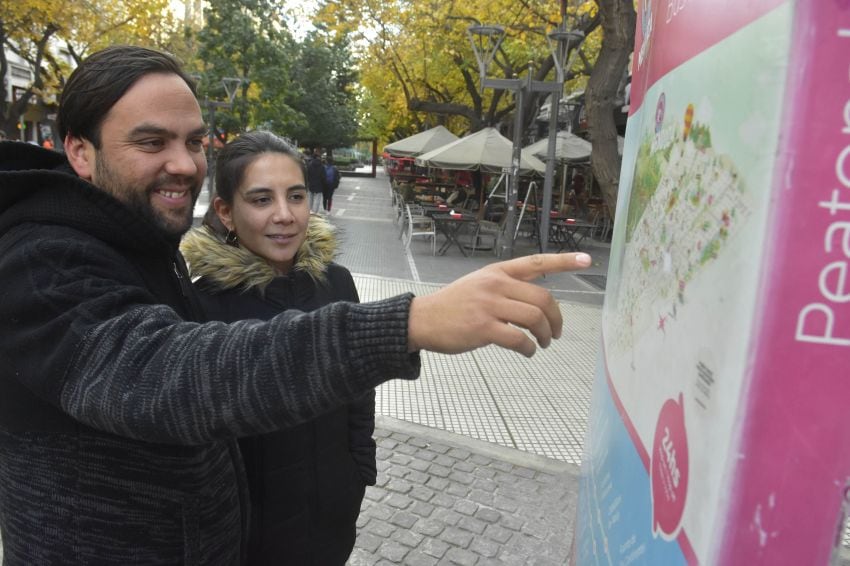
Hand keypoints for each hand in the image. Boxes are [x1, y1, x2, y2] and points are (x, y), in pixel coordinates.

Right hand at [407, 252, 591, 356]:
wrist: (423, 319)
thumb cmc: (454, 305)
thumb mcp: (479, 284)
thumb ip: (506, 287)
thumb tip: (536, 302)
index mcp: (497, 272)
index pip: (536, 262)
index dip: (564, 261)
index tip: (587, 260)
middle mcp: (496, 284)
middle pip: (542, 298)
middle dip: (556, 319)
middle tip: (555, 333)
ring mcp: (489, 305)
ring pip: (534, 318)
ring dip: (544, 335)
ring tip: (542, 344)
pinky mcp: (482, 327)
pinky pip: (518, 339)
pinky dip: (529, 349)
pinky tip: (528, 352)